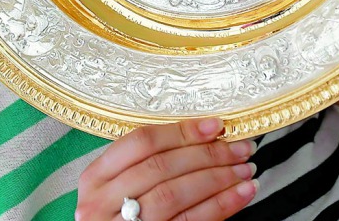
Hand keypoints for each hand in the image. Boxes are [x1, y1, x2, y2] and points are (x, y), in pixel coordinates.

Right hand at [75, 117, 256, 220]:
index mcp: (94, 178)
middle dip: (206, 154)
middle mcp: (102, 202)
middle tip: (239, 148)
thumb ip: (144, 167)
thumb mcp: (116, 190)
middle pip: (161, 167)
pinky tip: (241, 193)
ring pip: (175, 193)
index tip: (214, 126)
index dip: (181, 132)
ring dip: (217, 178)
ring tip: (245, 169)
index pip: (140, 143)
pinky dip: (221, 205)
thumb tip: (200, 138)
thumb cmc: (118, 219)